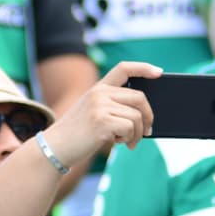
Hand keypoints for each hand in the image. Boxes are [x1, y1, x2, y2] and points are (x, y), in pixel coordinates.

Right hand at [42, 61, 159, 169]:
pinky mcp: (102, 121)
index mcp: (98, 88)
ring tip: (129, 142)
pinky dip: (130, 138)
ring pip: (137, 116)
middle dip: (148, 117)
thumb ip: (113, 108)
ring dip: (138, 133)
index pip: (124, 69)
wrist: (56, 147)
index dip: (143, 68)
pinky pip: (131, 128)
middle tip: (148, 131)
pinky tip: (119, 143)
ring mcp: (100, 106)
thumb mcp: (93, 113)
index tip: (159, 72)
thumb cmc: (78, 134)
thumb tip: (144, 115)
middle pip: (139, 98)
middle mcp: (99, 93)